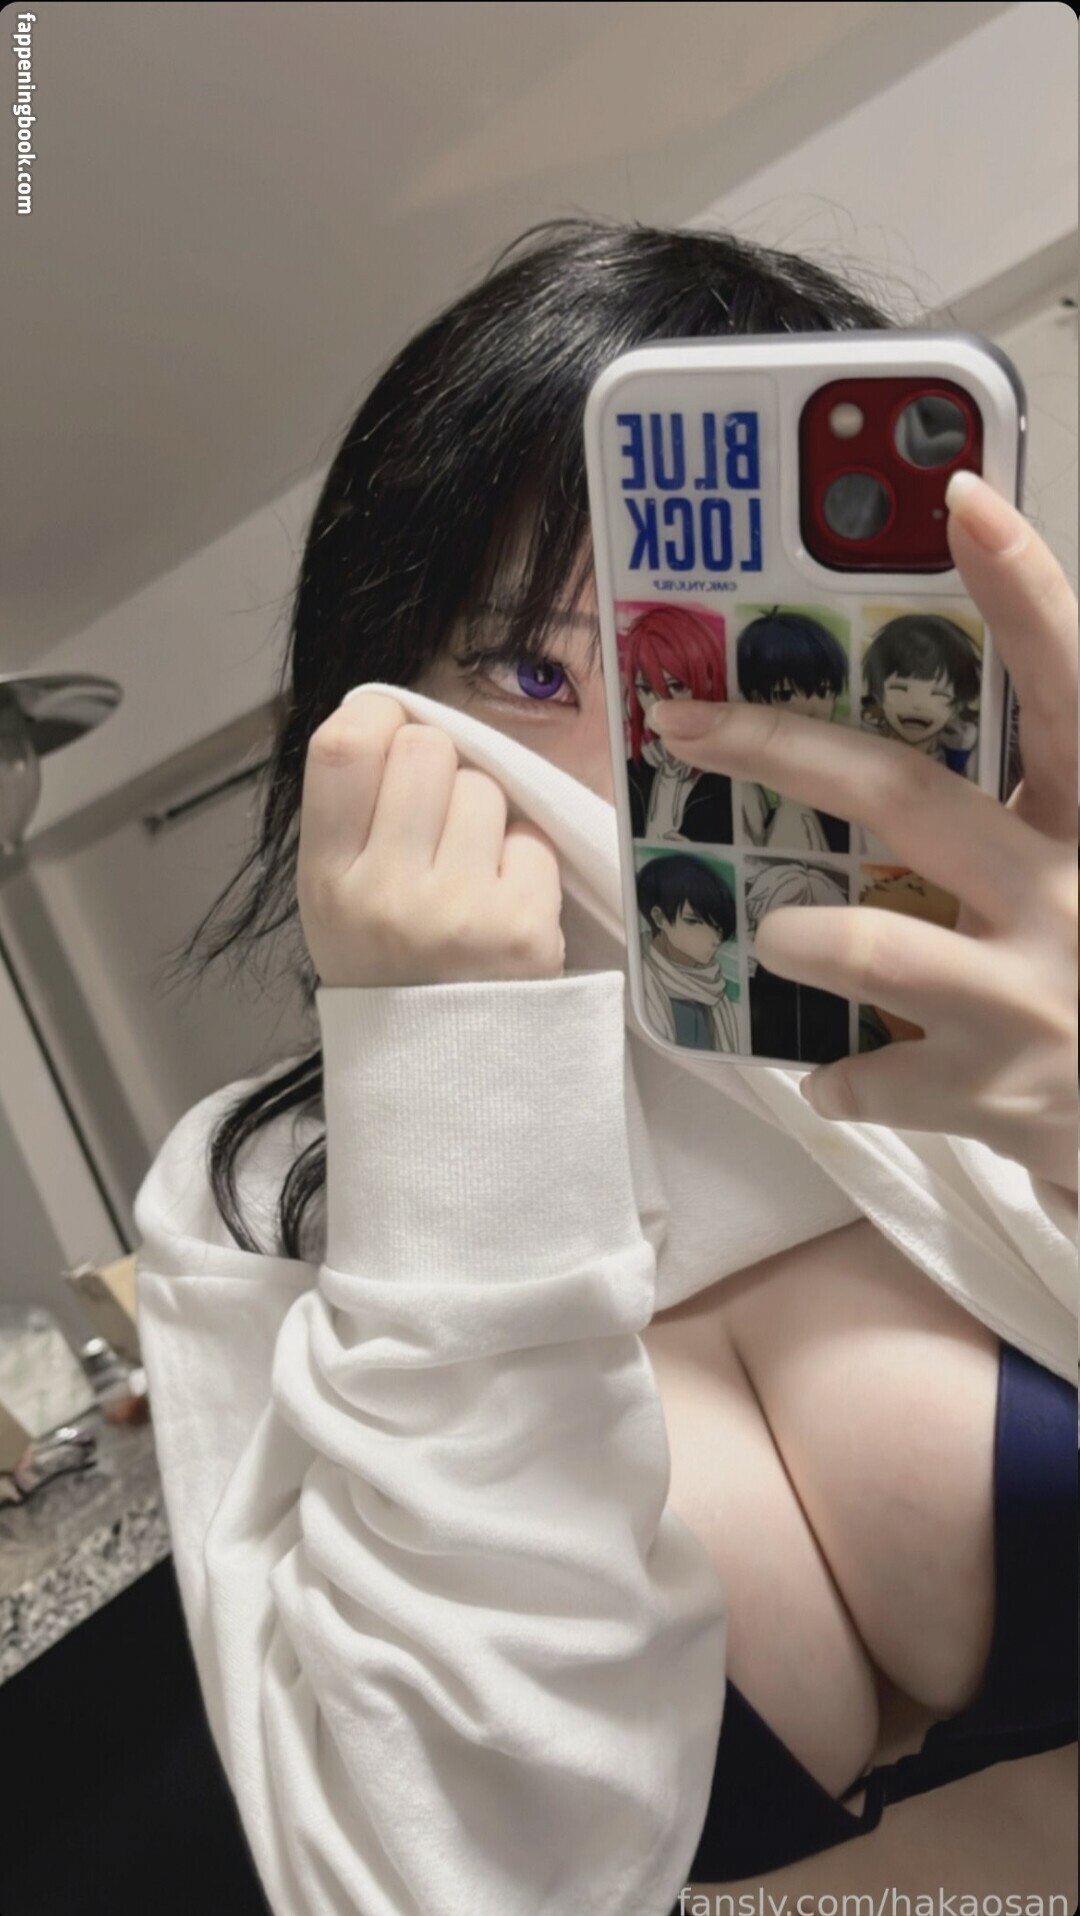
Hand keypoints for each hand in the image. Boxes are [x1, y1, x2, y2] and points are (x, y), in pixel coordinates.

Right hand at [297, 690, 564, 986]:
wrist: (441, 1072)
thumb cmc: (389, 968)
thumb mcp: (334, 898)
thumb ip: (351, 812)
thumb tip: (391, 715)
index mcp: (327, 880)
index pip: (343, 747)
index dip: (377, 719)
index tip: (391, 737)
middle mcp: (386, 894)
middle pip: (427, 750)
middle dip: (440, 771)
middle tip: (437, 824)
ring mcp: (458, 912)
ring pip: (486, 788)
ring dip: (485, 818)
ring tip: (469, 874)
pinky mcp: (524, 930)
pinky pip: (533, 840)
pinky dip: (524, 862)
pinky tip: (503, 903)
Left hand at [647, 472, 1077, 1192]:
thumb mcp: (1078, 860)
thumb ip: (1019, 803)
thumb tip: (874, 743)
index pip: (1068, 685)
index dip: (1023, 588)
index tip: (961, 495)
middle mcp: (1071, 894)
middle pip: (910, 796)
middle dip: (781, 751)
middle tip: (687, 724)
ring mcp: (1033, 1001)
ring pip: (872, 945)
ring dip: (797, 936)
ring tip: (776, 936)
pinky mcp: (998, 1094)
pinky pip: (868, 1077)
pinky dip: (834, 1077)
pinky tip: (836, 1073)